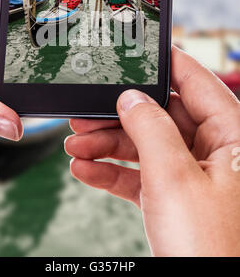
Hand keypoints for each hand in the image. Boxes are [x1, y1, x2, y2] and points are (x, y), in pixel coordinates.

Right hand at [65, 46, 239, 255]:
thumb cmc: (209, 247)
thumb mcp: (174, 177)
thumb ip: (150, 128)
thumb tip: (129, 98)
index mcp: (231, 134)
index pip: (194, 81)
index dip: (162, 63)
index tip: (131, 52)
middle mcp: (214, 150)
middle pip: (160, 115)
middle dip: (118, 116)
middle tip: (84, 115)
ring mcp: (193, 175)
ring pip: (146, 145)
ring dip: (107, 145)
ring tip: (74, 147)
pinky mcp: (176, 198)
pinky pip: (141, 175)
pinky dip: (112, 172)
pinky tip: (85, 170)